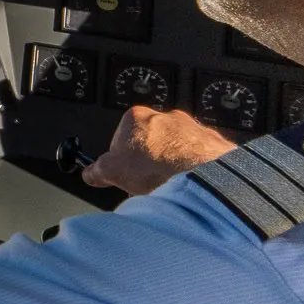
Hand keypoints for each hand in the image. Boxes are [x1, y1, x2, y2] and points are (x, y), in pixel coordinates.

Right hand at [85, 106, 237, 196]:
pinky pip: (199, 157)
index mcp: (136, 117)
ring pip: (176, 148)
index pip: (121, 137)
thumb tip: (91, 174)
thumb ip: (97, 171)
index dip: (121, 160)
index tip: (123, 175)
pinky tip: (189, 185)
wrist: (200, 174)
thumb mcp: (111, 172)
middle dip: (148, 161)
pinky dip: (194, 170)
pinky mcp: (212, 143)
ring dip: (172, 165)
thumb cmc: (156, 166)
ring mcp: (191, 128)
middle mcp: (165, 117)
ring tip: (170, 186)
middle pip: (150, 141)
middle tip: (147, 183)